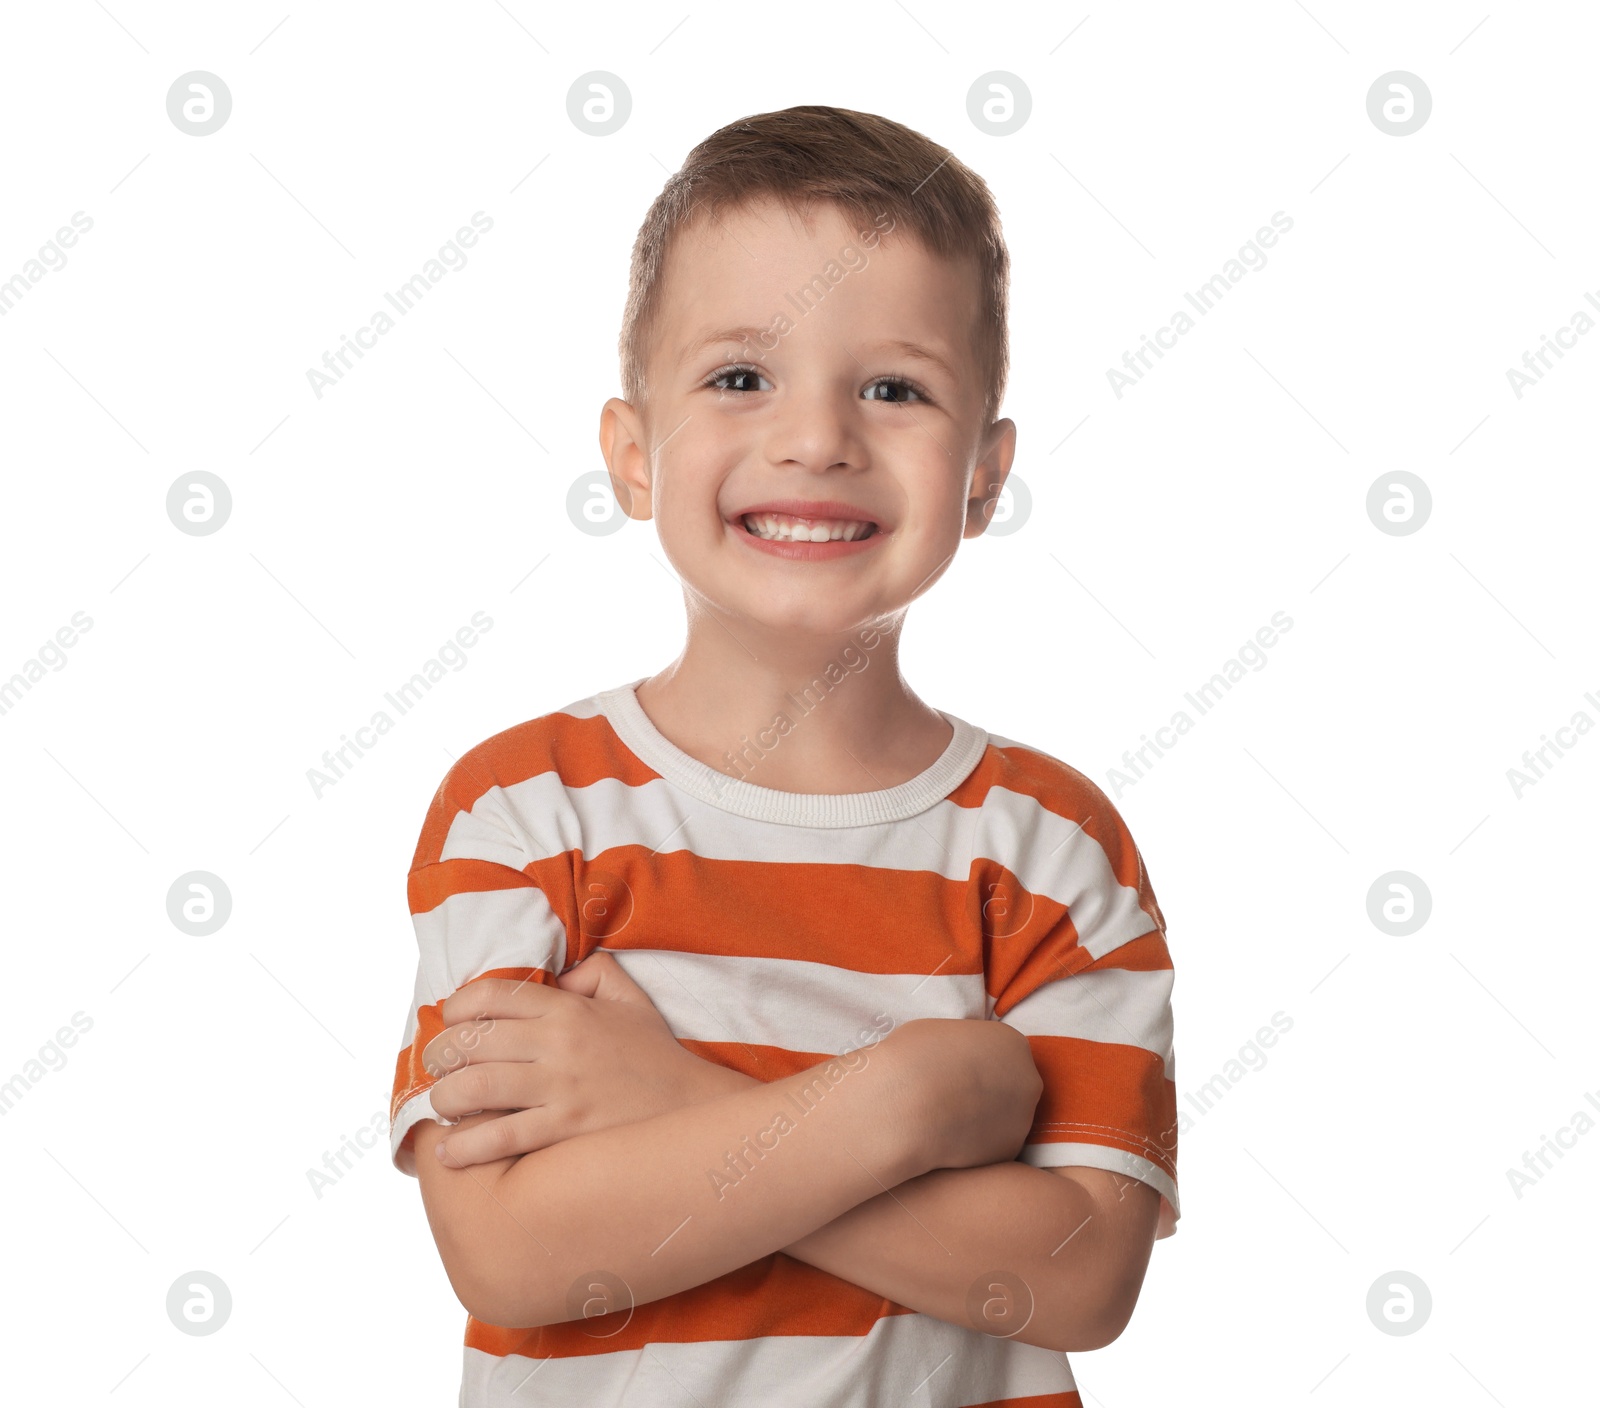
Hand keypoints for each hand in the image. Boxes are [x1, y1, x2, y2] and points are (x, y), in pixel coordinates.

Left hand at [422, 951, 736, 1167]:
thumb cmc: (656, 1054)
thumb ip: (593, 972)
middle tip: (438, 1068)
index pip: (491, 995)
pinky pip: (500, 1138)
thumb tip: (555, 971)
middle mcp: (558, 1044)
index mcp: (568, 1009)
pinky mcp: (565, 1131)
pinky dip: (465, 1147)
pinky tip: (451, 1151)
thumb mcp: (629, 999)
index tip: (451, 1022)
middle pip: (472, 1041)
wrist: (694, 1108)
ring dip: (445, 1099)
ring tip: (445, 1106)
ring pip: (475, 1088)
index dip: (457, 1007)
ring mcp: (560, 1089)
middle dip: (441, 1056)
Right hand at [889, 1018, 1042, 1171]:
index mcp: (1011, 1042)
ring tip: (944, 1120)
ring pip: (1002, 1119)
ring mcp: (1022, 1118)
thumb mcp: (936, 1032)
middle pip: (1010, 1086)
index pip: (1001, 1052)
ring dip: (980, 1120)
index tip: (954, 1071)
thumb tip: (957, 1057)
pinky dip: (973, 1145)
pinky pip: (991, 1147)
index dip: (975, 1063)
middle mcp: (1027, 1080)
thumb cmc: (915, 1059)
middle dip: (986, 1092)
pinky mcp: (1009, 1152)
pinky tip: (947, 1140)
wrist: (907, 1107)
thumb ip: (960, 1045)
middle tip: (952, 1097)